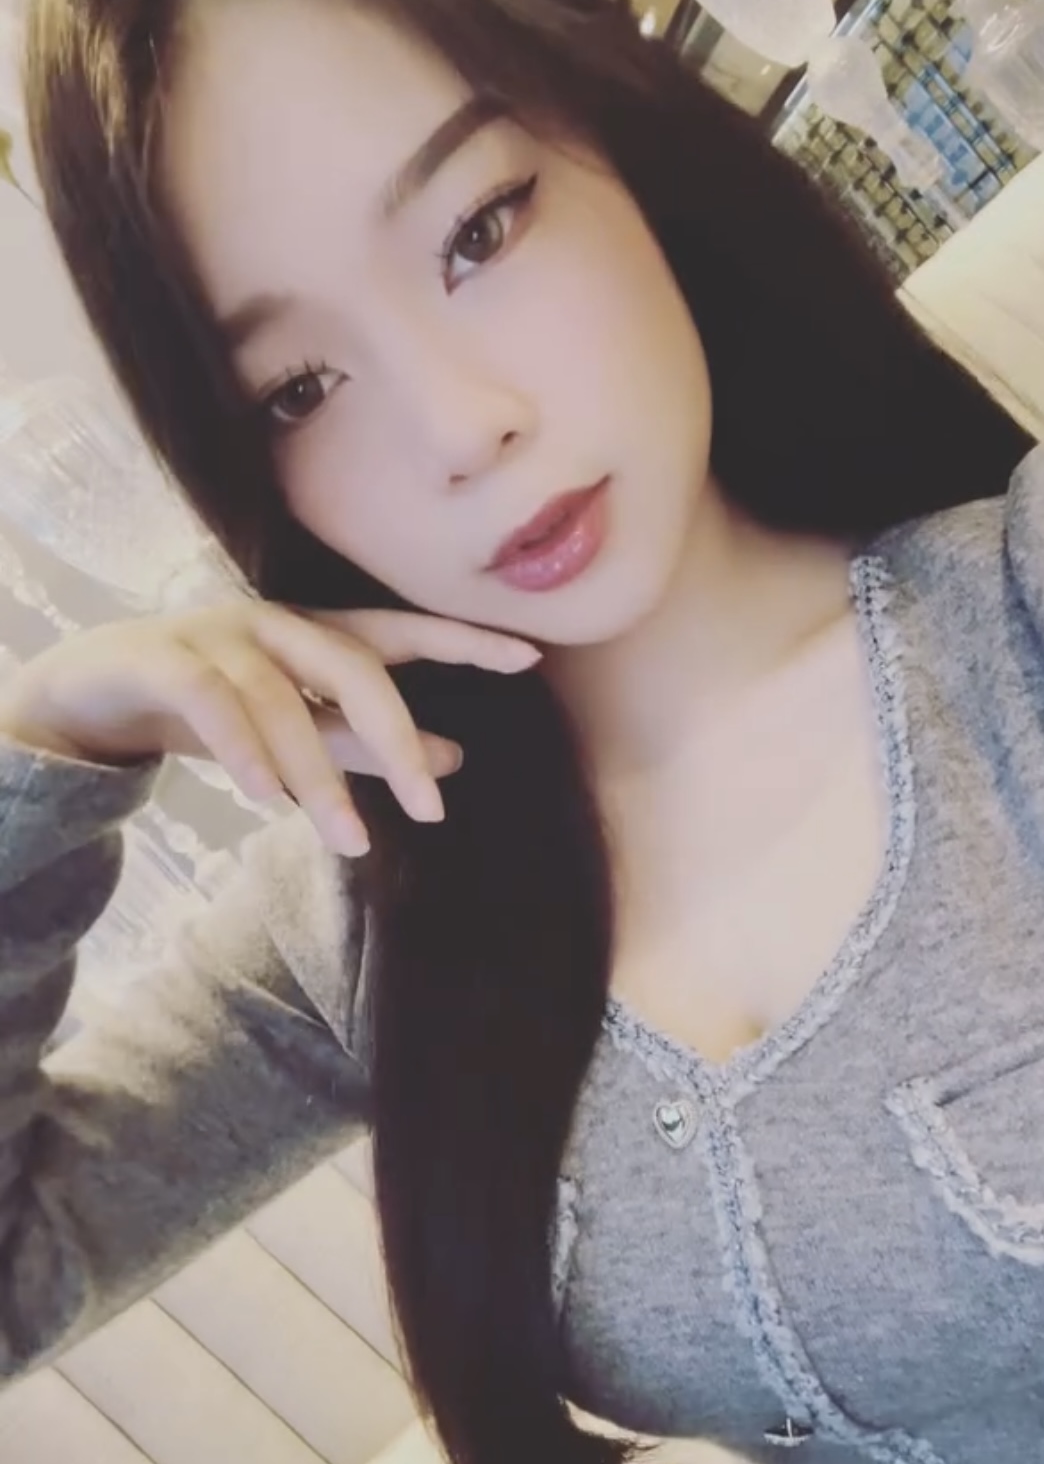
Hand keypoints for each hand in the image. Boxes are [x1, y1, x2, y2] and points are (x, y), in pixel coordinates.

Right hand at [0, 600, 540, 855]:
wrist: (93, 690)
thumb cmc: (214, 706)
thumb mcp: (295, 727)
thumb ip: (365, 743)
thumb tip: (452, 763)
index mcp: (316, 630)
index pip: (402, 632)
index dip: (463, 641)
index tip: (529, 656)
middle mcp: (275, 622)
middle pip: (354, 665)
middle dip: (397, 736)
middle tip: (431, 810)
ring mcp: (216, 634)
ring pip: (283, 699)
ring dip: (317, 775)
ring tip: (348, 842)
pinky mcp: (161, 659)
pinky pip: (212, 703)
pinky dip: (244, 750)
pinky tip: (268, 799)